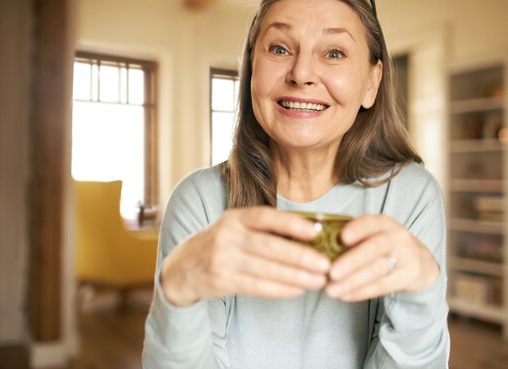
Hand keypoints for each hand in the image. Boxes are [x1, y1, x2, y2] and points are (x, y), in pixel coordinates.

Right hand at [161, 207, 331, 306]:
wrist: (181, 268)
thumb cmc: (221, 244)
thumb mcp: (237, 227)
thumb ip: (266, 228)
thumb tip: (311, 232)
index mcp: (235, 217)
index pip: (267, 217)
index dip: (292, 224)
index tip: (317, 232)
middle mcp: (228, 235)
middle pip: (270, 246)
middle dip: (301, 256)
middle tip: (326, 265)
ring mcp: (222, 259)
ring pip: (266, 269)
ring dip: (296, 277)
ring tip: (319, 281)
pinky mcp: (221, 281)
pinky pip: (256, 287)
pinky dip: (280, 289)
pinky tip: (298, 290)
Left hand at [325, 214, 439, 301]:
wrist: (419, 262)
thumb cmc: (384, 247)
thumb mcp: (373, 235)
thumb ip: (353, 238)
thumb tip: (319, 247)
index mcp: (384, 223)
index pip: (371, 222)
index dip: (357, 229)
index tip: (341, 237)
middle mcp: (398, 236)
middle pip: (375, 248)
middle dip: (351, 261)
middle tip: (330, 273)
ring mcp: (407, 256)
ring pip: (378, 269)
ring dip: (353, 281)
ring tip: (332, 290)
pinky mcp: (410, 275)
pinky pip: (384, 285)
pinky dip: (363, 291)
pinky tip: (346, 295)